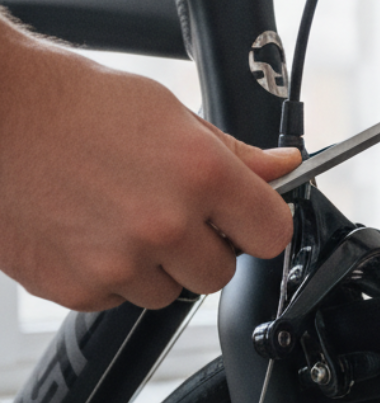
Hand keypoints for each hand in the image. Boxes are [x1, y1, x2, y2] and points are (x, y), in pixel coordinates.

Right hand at [0, 23, 299, 311]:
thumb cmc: (72, 103)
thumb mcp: (169, 113)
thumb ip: (234, 153)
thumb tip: (284, 166)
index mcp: (201, 175)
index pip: (272, 233)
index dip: (260, 224)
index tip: (247, 218)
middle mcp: (165, 224)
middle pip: (221, 272)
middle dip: (205, 247)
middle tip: (172, 212)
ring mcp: (119, 261)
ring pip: (169, 291)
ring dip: (157, 265)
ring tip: (120, 215)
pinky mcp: (75, 287)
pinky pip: (117, 298)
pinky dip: (110, 275)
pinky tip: (88, 230)